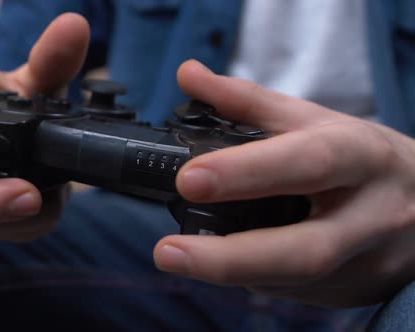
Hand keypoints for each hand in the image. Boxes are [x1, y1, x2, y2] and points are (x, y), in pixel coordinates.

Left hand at [154, 60, 414, 306]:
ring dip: (232, 273)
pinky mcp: (354, 292)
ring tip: (180, 256)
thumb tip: (189, 75)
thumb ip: (247, 101)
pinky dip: (254, 278)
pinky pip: (294, 292)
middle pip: (305, 249)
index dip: (246, 172)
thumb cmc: (362, 156)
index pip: (305, 163)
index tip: (189, 180)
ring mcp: (367, 262)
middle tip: (166, 252)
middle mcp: (371, 216)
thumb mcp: (313, 120)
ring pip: (293, 281)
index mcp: (360, 156)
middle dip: (230, 258)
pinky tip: (226, 263)